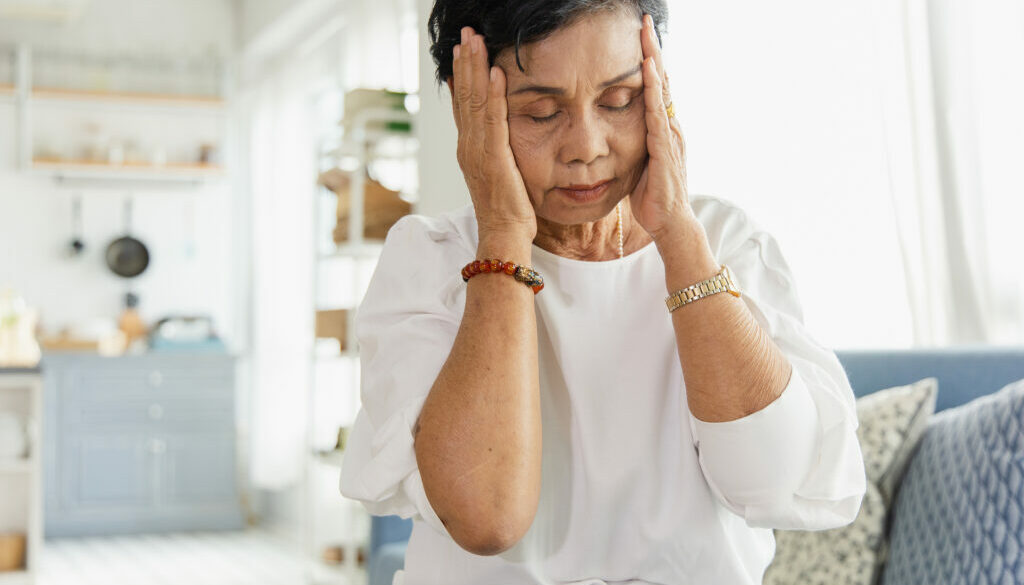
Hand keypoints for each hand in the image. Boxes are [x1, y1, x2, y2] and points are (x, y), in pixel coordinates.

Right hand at [451, 27, 536, 241]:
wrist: (503, 235)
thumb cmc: (507, 210)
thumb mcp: (499, 173)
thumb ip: (496, 151)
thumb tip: (500, 135)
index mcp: (469, 149)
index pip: (462, 104)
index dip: (461, 75)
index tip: (463, 50)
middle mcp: (468, 146)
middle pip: (464, 95)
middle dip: (465, 62)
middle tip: (466, 33)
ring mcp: (477, 151)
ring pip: (474, 101)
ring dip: (475, 68)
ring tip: (475, 40)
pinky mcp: (493, 157)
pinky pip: (494, 119)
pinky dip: (494, 93)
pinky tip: (496, 72)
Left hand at [630, 14, 693, 243]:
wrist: (669, 224)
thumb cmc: (652, 197)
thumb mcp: (638, 162)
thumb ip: (632, 142)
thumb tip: (614, 131)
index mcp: (662, 128)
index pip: (656, 87)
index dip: (649, 60)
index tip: (640, 35)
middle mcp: (669, 126)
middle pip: (663, 80)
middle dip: (653, 50)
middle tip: (645, 21)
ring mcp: (670, 136)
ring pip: (663, 91)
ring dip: (654, 62)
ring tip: (647, 36)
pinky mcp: (664, 149)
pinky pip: (657, 114)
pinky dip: (654, 91)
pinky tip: (648, 73)